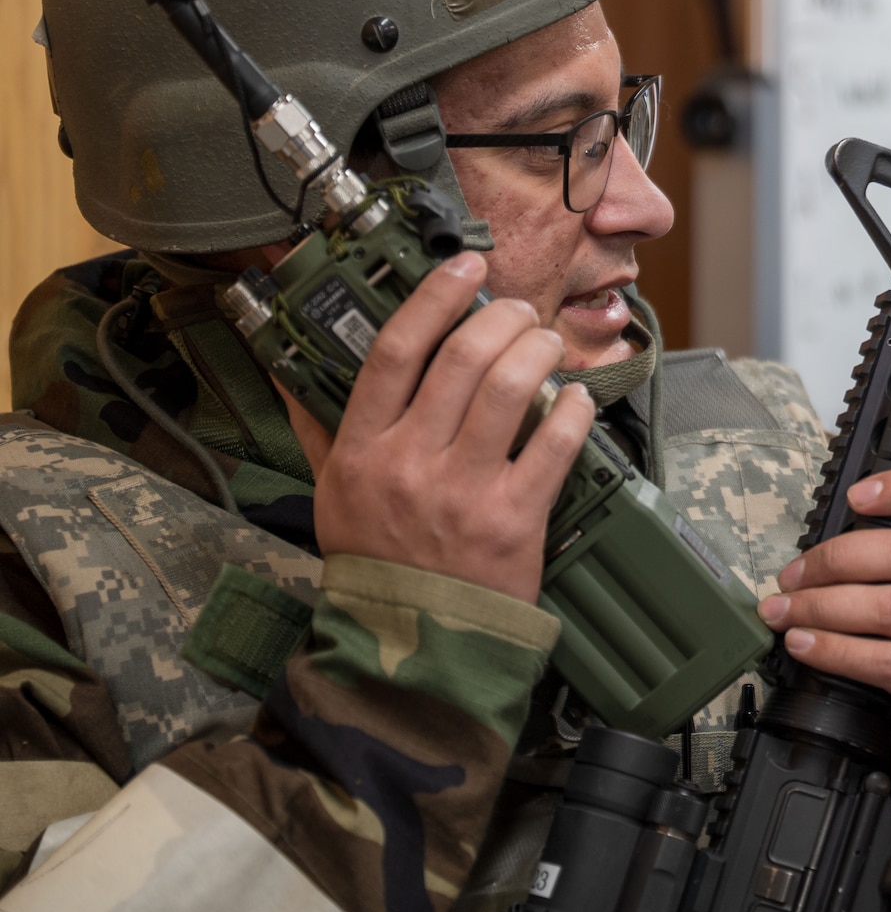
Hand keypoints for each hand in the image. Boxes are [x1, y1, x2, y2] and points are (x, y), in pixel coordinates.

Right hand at [280, 251, 595, 601]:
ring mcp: (462, 492)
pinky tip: (577, 398)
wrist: (412, 645)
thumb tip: (292, 370)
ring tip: (547, 343)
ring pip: (509, 389)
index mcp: (361, 450)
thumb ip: (318, 427)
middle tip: (519, 311)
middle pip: (461, 358)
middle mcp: (409, 463)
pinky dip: (573, 410)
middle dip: (500, 318)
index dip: (433, 298)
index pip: (393, 351)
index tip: (465, 266)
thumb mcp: (331, 492)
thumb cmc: (376, 561)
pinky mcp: (513, 521)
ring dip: (538, 351)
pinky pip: (554, 446)